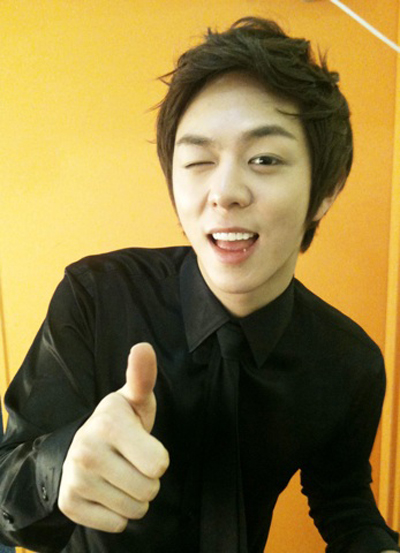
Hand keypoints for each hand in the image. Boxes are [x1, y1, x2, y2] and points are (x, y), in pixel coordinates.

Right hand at [58, 343, 168, 531]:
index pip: (158, 464)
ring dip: (134, 498)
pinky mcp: (70, 504)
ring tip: (121, 475)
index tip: (144, 446)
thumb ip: (142, 377)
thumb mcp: (134, 399)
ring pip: (134, 511)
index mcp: (108, 423)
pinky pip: (117, 524)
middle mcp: (87, 450)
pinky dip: (117, 513)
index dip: (158, 458)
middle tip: (133, 462)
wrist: (81, 446)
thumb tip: (143, 347)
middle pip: (149, 490)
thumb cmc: (120, 422)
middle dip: (149, 480)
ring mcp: (75, 479)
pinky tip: (107, 490)